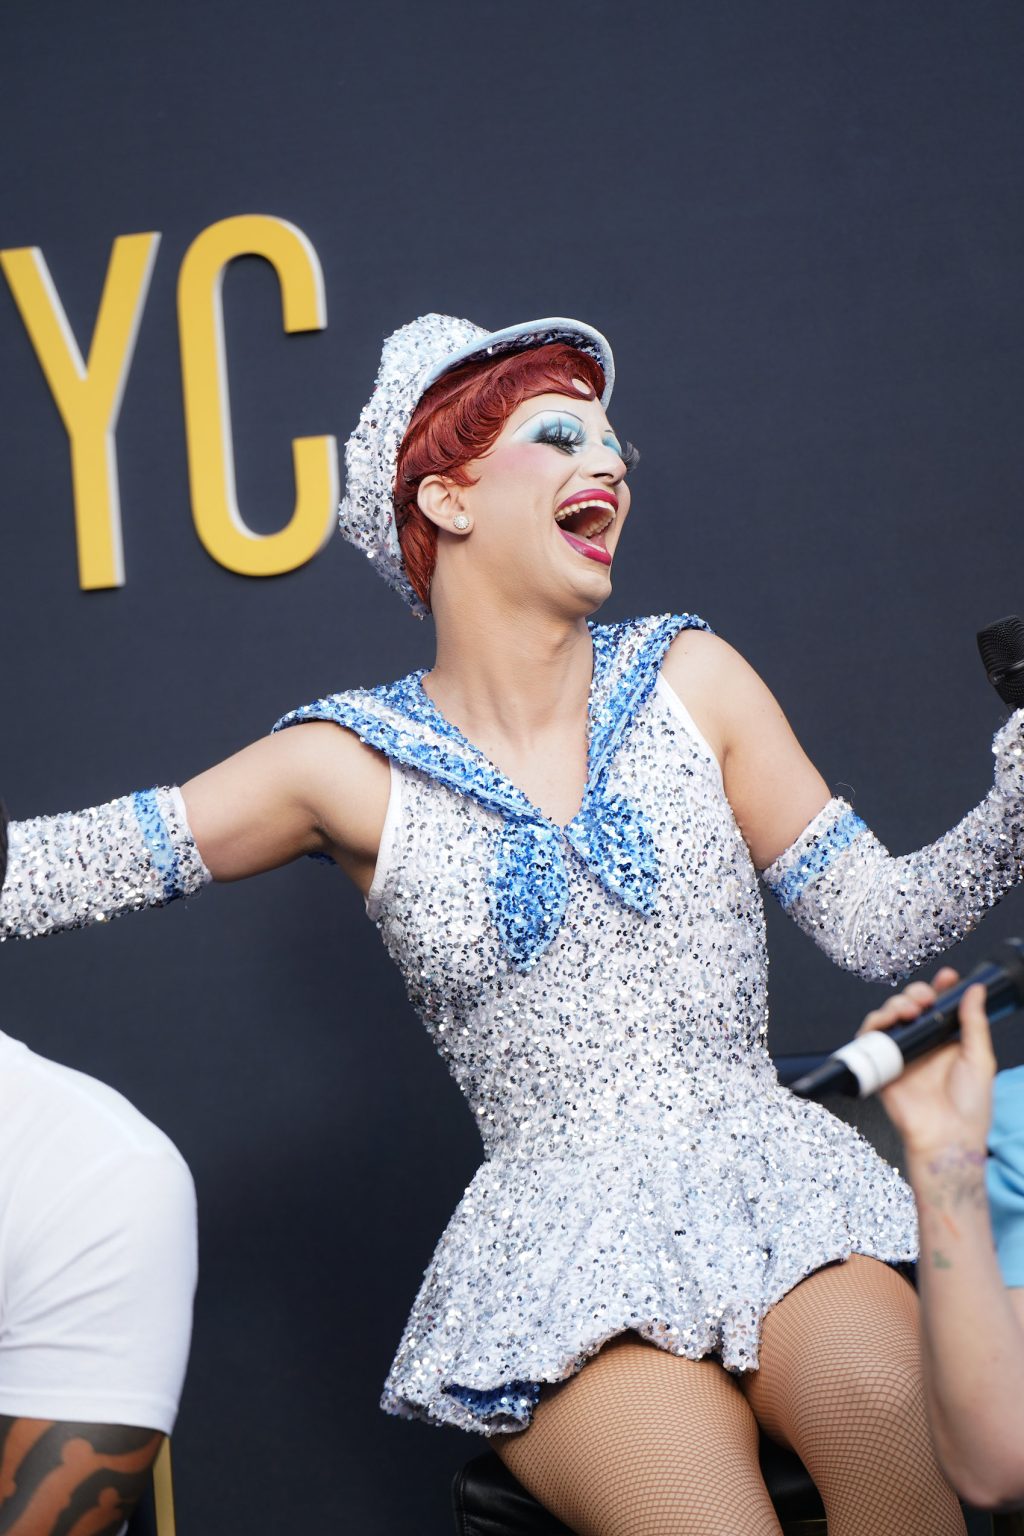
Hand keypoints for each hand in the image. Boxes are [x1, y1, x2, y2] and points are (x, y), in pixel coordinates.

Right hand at [856, 967, 996, 1158]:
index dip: (940, 987)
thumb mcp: (980, 1059)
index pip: (939, 1006)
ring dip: (895, 1005)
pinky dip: (874, 1024)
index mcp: (946, 1041)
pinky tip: (888, 1021)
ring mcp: (901, 1054)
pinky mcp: (881, 1066)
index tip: (947, 977)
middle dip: (915, 993)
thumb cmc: (970, 1107)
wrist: (948, 1138)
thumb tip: (975, 990)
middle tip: (925, 999)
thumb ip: (975, 1023)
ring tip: (908, 1010)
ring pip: (888, 1016)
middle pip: (910, 1005)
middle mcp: (922, 1044)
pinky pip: (869, 1039)